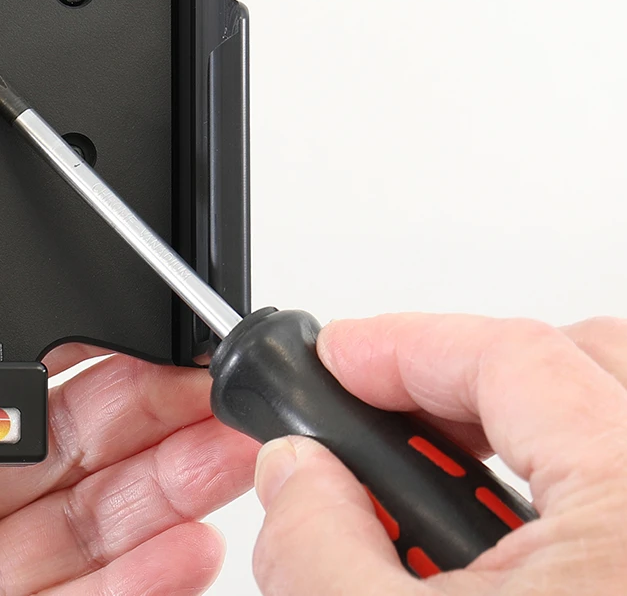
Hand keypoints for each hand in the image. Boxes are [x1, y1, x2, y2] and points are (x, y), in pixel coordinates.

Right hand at [251, 313, 626, 594]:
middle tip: (389, 405)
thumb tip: (295, 476)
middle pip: (584, 360)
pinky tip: (492, 538)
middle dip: (469, 369)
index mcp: (625, 510)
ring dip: (514, 425)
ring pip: (607, 417)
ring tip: (434, 476)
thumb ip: (319, 546)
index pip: (513, 356)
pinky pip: (614, 487)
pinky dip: (554, 478)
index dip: (400, 344)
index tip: (339, 359)